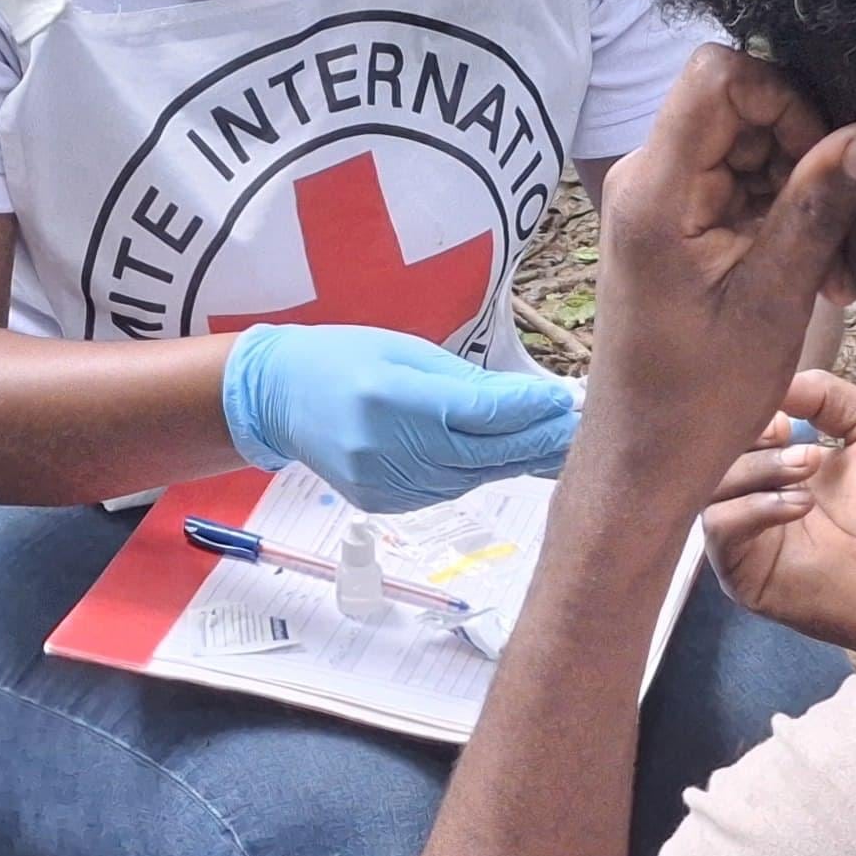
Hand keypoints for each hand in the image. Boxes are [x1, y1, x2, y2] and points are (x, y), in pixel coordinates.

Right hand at [220, 323, 577, 512]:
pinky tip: (504, 460)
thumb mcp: (406, 352)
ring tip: (554, 445)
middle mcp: (384, 446)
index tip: (563, 400)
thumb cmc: (345, 360)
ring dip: (513, 463)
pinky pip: (445, 491)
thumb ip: (466, 382)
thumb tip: (530, 401)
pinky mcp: (382, 502)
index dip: (527, 410)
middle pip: (481, 454)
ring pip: (469, 479)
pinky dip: (476, 475)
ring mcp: (381, 483)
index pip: (478, 413)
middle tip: (577, 430)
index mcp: (390, 397)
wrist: (279, 397)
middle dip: (535, 442)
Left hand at [574, 47, 855, 505]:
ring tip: (833, 273)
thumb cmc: (698, 397)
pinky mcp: (681, 226)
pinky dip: (788, 220)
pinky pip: (745, 188)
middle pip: (744, 107)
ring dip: (807, 196)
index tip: (824, 160)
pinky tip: (816, 276)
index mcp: (656, 189)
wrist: (647, 459)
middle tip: (840, 235)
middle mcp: (649, 179)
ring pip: (755, 149)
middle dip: (807, 154)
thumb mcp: (774, 299)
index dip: (784, 98)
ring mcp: (664, 202)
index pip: (720, 73)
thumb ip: (819, 208)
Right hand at [705, 372, 855, 660]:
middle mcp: (753, 499)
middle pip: (714, 454)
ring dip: (757, 470)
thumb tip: (778, 382)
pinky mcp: (741, 575)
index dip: (752, 416)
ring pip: (710, 487)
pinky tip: (799, 505)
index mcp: (777, 466)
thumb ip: (829, 395)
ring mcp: (745, 538)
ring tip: (808, 470)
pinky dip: (753, 507)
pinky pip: (718, 529)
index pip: (735, 431)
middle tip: (793, 439)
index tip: (788, 420)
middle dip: (751, 439)